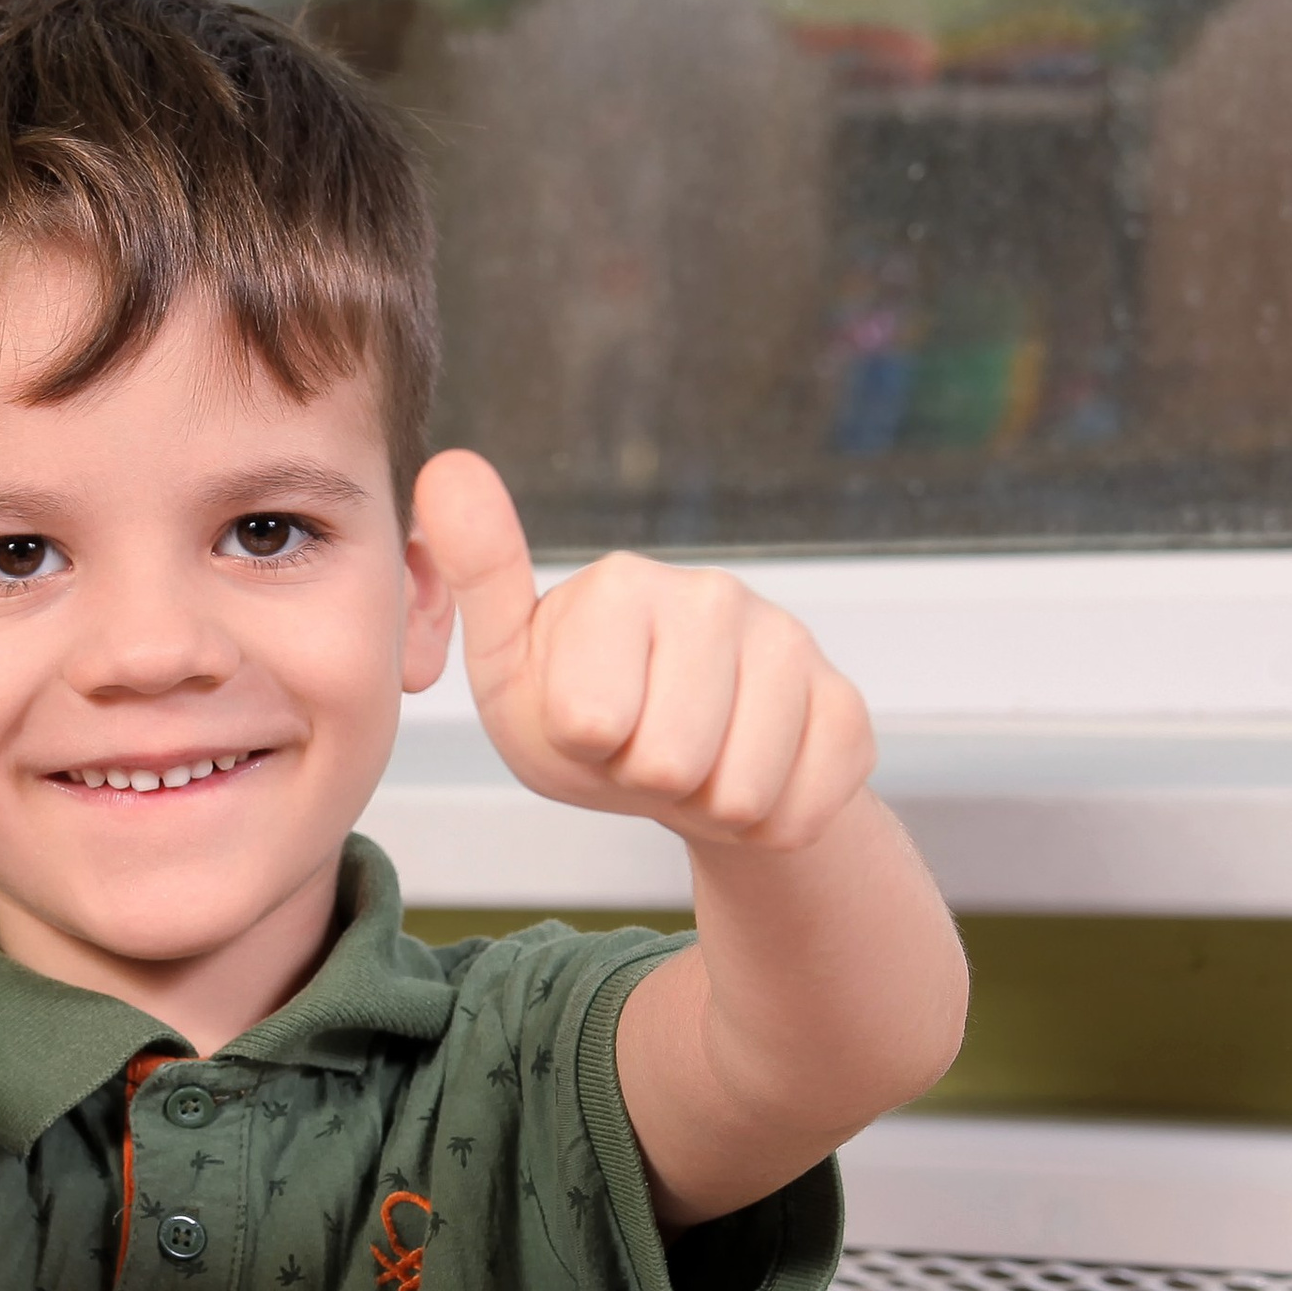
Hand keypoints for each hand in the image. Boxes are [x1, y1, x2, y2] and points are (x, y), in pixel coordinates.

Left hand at [415, 451, 873, 848]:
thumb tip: (445, 466)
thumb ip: (478, 576)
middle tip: (641, 750)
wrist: (682, 770)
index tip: (586, 724)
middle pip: (668, 762)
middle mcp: (714, 595)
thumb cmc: (580, 717)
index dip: (582, 749)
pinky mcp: (846, 704)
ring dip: (705, 806)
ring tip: (694, 763)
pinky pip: (802, 808)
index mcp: (620, 584)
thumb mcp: (509, 666)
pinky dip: (766, 824)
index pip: (589, 723)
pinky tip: (752, 779)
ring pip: (741, 791)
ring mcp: (791, 644)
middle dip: (645, 782)